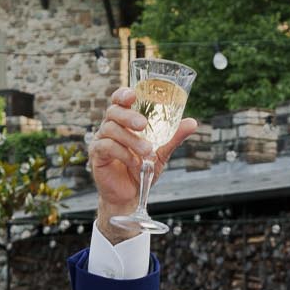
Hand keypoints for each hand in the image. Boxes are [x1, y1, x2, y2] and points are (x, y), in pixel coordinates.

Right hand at [88, 85, 201, 232]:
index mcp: (123, 121)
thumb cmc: (142, 169)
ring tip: (147, 151)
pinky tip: (135, 162)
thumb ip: (173, 137)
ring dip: (130, 139)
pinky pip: (107, 147)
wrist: (131, 195)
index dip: (123, 94)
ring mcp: (101, 140)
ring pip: (111, 130)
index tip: (133, 95)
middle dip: (128, 116)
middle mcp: (110, 127)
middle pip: (113, 112)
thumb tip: (193, 122)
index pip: (119, 100)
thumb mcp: (161, 152)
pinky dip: (123, 153)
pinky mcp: (97, 155)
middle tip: (143, 124)